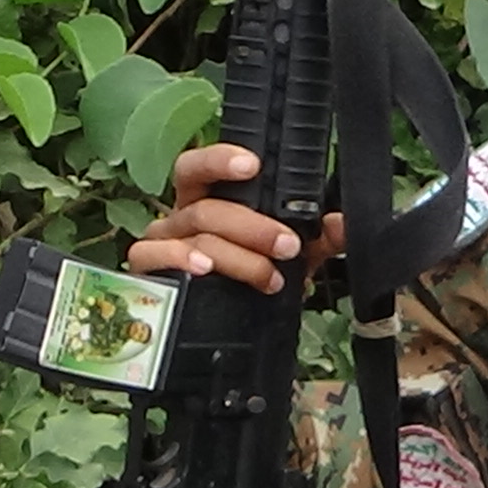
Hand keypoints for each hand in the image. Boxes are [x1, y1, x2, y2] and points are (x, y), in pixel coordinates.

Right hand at [126, 144, 346, 292]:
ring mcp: (161, 243)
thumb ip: (319, 238)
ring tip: (269, 275)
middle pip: (206, 207)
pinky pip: (154, 258)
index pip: (201, 167)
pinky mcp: (146, 272)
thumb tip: (340, 224)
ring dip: (238, 256)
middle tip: (288, 245)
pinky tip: (205, 270)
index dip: (220, 160)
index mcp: (208, 201)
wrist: (227, 327)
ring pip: (196, 237)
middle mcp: (180, 217)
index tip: (253, 165)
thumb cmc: (251, 276)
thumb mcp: (291, 256)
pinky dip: (181, 261)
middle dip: (253, 226)